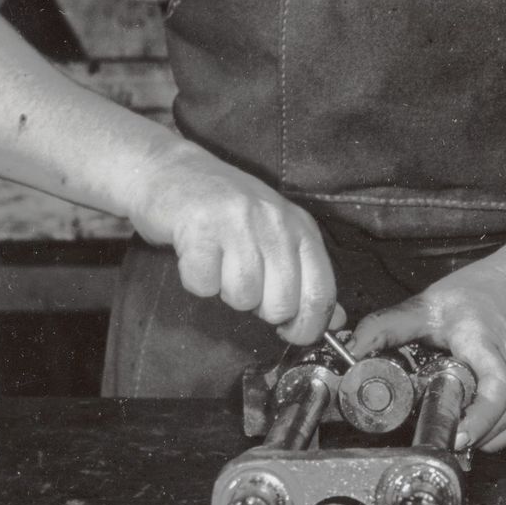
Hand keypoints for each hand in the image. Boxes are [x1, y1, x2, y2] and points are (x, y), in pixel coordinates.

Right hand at [125, 138, 336, 342]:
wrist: (171, 171)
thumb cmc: (225, 211)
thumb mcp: (276, 236)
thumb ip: (306, 277)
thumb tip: (334, 321)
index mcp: (301, 228)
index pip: (321, 292)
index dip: (308, 326)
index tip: (290, 334)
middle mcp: (276, 223)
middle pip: (281, 303)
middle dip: (260, 308)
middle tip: (243, 281)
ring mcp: (239, 222)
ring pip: (243, 296)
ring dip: (225, 291)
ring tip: (219, 262)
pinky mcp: (200, 227)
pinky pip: (203, 285)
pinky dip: (196, 280)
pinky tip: (196, 256)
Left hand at [349, 244, 505, 453]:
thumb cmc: (491, 290)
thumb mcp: (434, 303)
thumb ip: (389, 326)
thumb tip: (353, 348)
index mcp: (491, 346)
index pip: (495, 392)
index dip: (476, 420)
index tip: (455, 437)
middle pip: (492, 423)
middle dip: (458, 429)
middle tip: (432, 421)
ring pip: (500, 434)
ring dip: (473, 432)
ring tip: (454, 409)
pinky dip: (490, 431)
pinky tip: (474, 410)